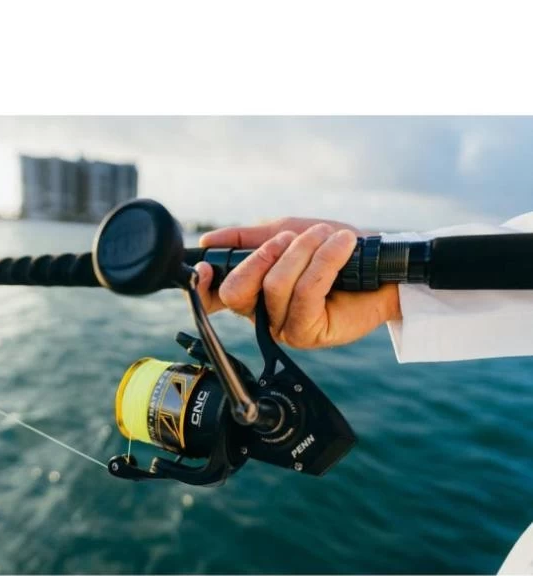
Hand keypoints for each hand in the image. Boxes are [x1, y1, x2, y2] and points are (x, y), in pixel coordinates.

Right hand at [194, 217, 400, 348]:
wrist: (380, 266)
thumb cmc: (334, 250)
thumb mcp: (288, 234)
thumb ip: (249, 238)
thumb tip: (209, 240)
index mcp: (252, 292)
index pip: (215, 296)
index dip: (202, 284)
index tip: (205, 262)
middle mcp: (262, 314)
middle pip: (237, 292)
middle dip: (262, 256)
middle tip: (289, 238)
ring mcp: (283, 328)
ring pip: (275, 286)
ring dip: (303, 251)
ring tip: (328, 236)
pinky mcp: (308, 334)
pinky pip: (306, 292)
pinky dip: (324, 261)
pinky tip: (342, 245)